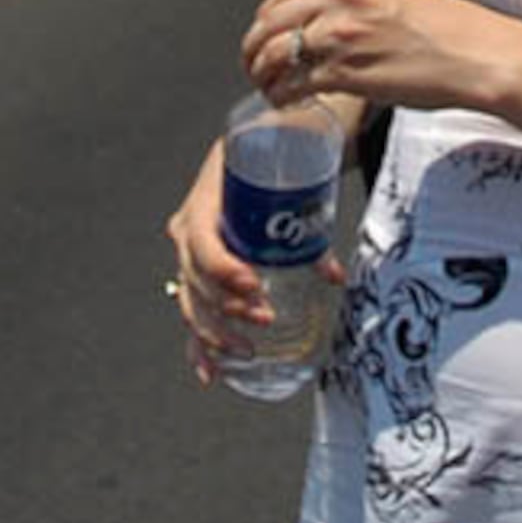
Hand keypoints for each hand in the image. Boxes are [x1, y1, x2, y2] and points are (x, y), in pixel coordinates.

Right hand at [163, 140, 338, 389]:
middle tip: (264, 317)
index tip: (253, 284)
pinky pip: (193, 312)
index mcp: (203, 203)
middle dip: (228, 306)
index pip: (202, 243)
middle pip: (196, 279)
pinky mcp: (199, 274)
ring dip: (216, 331)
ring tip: (247, 349)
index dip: (223, 269)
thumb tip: (333, 273)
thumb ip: (308, 224)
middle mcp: (188, 231)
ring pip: (192, 301)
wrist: (249, 149)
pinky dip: (198, 345)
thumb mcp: (284, 179)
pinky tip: (209, 372)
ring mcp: (189, 255)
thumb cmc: (264, 161)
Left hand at [243, 0, 514, 112]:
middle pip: (270, 21)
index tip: (263, 32)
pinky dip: (281, 95)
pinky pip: (294, 84)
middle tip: (252, 63)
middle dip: (253, 46)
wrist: (475, 54)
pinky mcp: (344, 72)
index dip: (266, 17)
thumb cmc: (446, 28)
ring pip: (274, 53)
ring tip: (265, 85)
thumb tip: (327, 16)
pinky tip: (283, 101)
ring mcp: (339, 34)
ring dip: (261, 73)